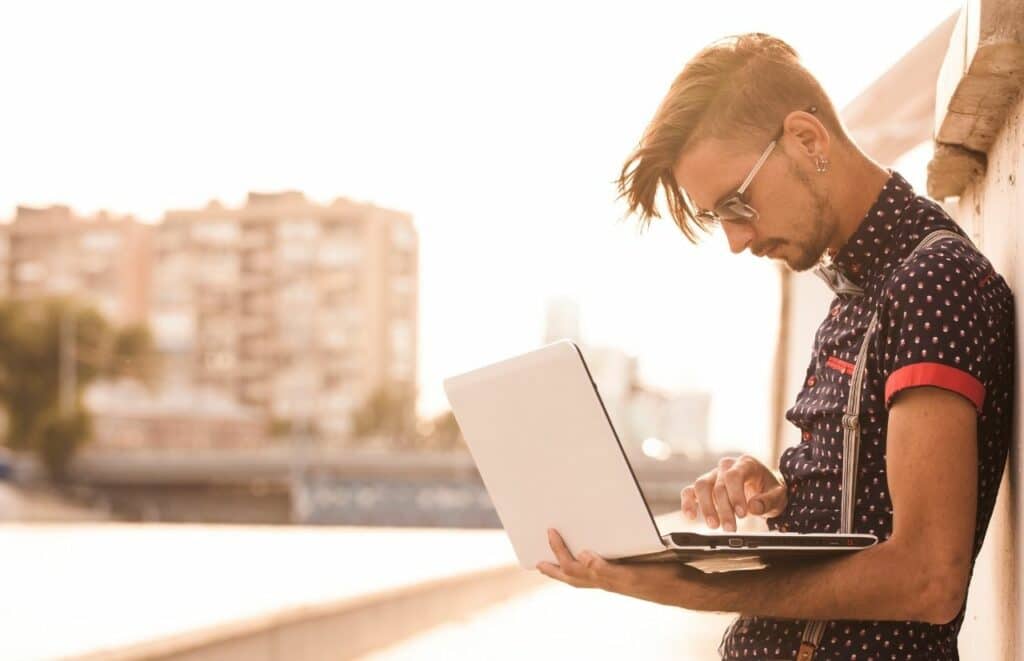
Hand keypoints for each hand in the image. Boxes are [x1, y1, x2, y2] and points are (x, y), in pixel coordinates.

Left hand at [535, 528, 691, 607]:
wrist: (684, 588)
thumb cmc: (660, 579)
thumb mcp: (632, 575)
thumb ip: (606, 570)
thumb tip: (582, 556)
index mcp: (605, 580)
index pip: (573, 569)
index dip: (558, 554)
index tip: (548, 536)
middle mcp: (607, 581)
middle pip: (573, 576)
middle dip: (555, 568)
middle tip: (538, 562)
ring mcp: (616, 580)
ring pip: (583, 577)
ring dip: (567, 570)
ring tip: (553, 562)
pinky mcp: (625, 575)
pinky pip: (598, 572)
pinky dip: (588, 565)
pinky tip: (589, 555)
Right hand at [680, 455, 786, 531]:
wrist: (763, 487)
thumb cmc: (769, 489)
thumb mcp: (777, 495)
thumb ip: (768, 501)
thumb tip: (753, 507)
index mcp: (745, 464)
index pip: (734, 476)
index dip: (735, 495)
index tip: (742, 513)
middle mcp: (726, 466)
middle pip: (718, 485)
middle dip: (724, 509)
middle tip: (730, 528)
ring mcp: (713, 475)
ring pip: (701, 486)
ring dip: (706, 507)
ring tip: (714, 525)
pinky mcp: (705, 486)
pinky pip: (690, 491)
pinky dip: (688, 503)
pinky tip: (690, 516)